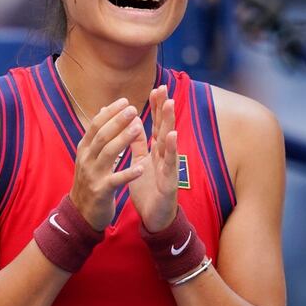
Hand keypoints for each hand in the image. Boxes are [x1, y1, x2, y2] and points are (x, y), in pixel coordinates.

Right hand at [70, 98, 145, 229]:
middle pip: (103, 135)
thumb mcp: (89, 156)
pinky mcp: (101, 191)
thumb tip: (103, 109)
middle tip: (134, 109)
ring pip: (108, 153)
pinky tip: (141, 168)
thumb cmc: (90, 181)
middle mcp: (86, 159)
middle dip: (118, 121)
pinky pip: (116, 180)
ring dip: (124, 139)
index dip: (110, 112)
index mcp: (84, 149)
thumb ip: (97, 134)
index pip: (96, 125)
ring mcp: (93, 175)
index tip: (125, 101)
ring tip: (138, 127)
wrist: (81, 213)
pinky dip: (128, 174)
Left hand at [128, 86, 178, 231]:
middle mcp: (164, 156)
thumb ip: (139, 144)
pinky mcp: (170, 182)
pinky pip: (170, 164)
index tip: (155, 88)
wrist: (154, 217)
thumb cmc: (149, 189)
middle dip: (163, 108)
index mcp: (156, 151)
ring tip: (169, 104)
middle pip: (164, 128)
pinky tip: (171, 136)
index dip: (155, 107)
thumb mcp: (141, 162)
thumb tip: (134, 123)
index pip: (156, 125)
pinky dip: (171, 150)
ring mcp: (169, 167)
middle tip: (163, 88)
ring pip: (169, 142)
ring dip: (169, 122)